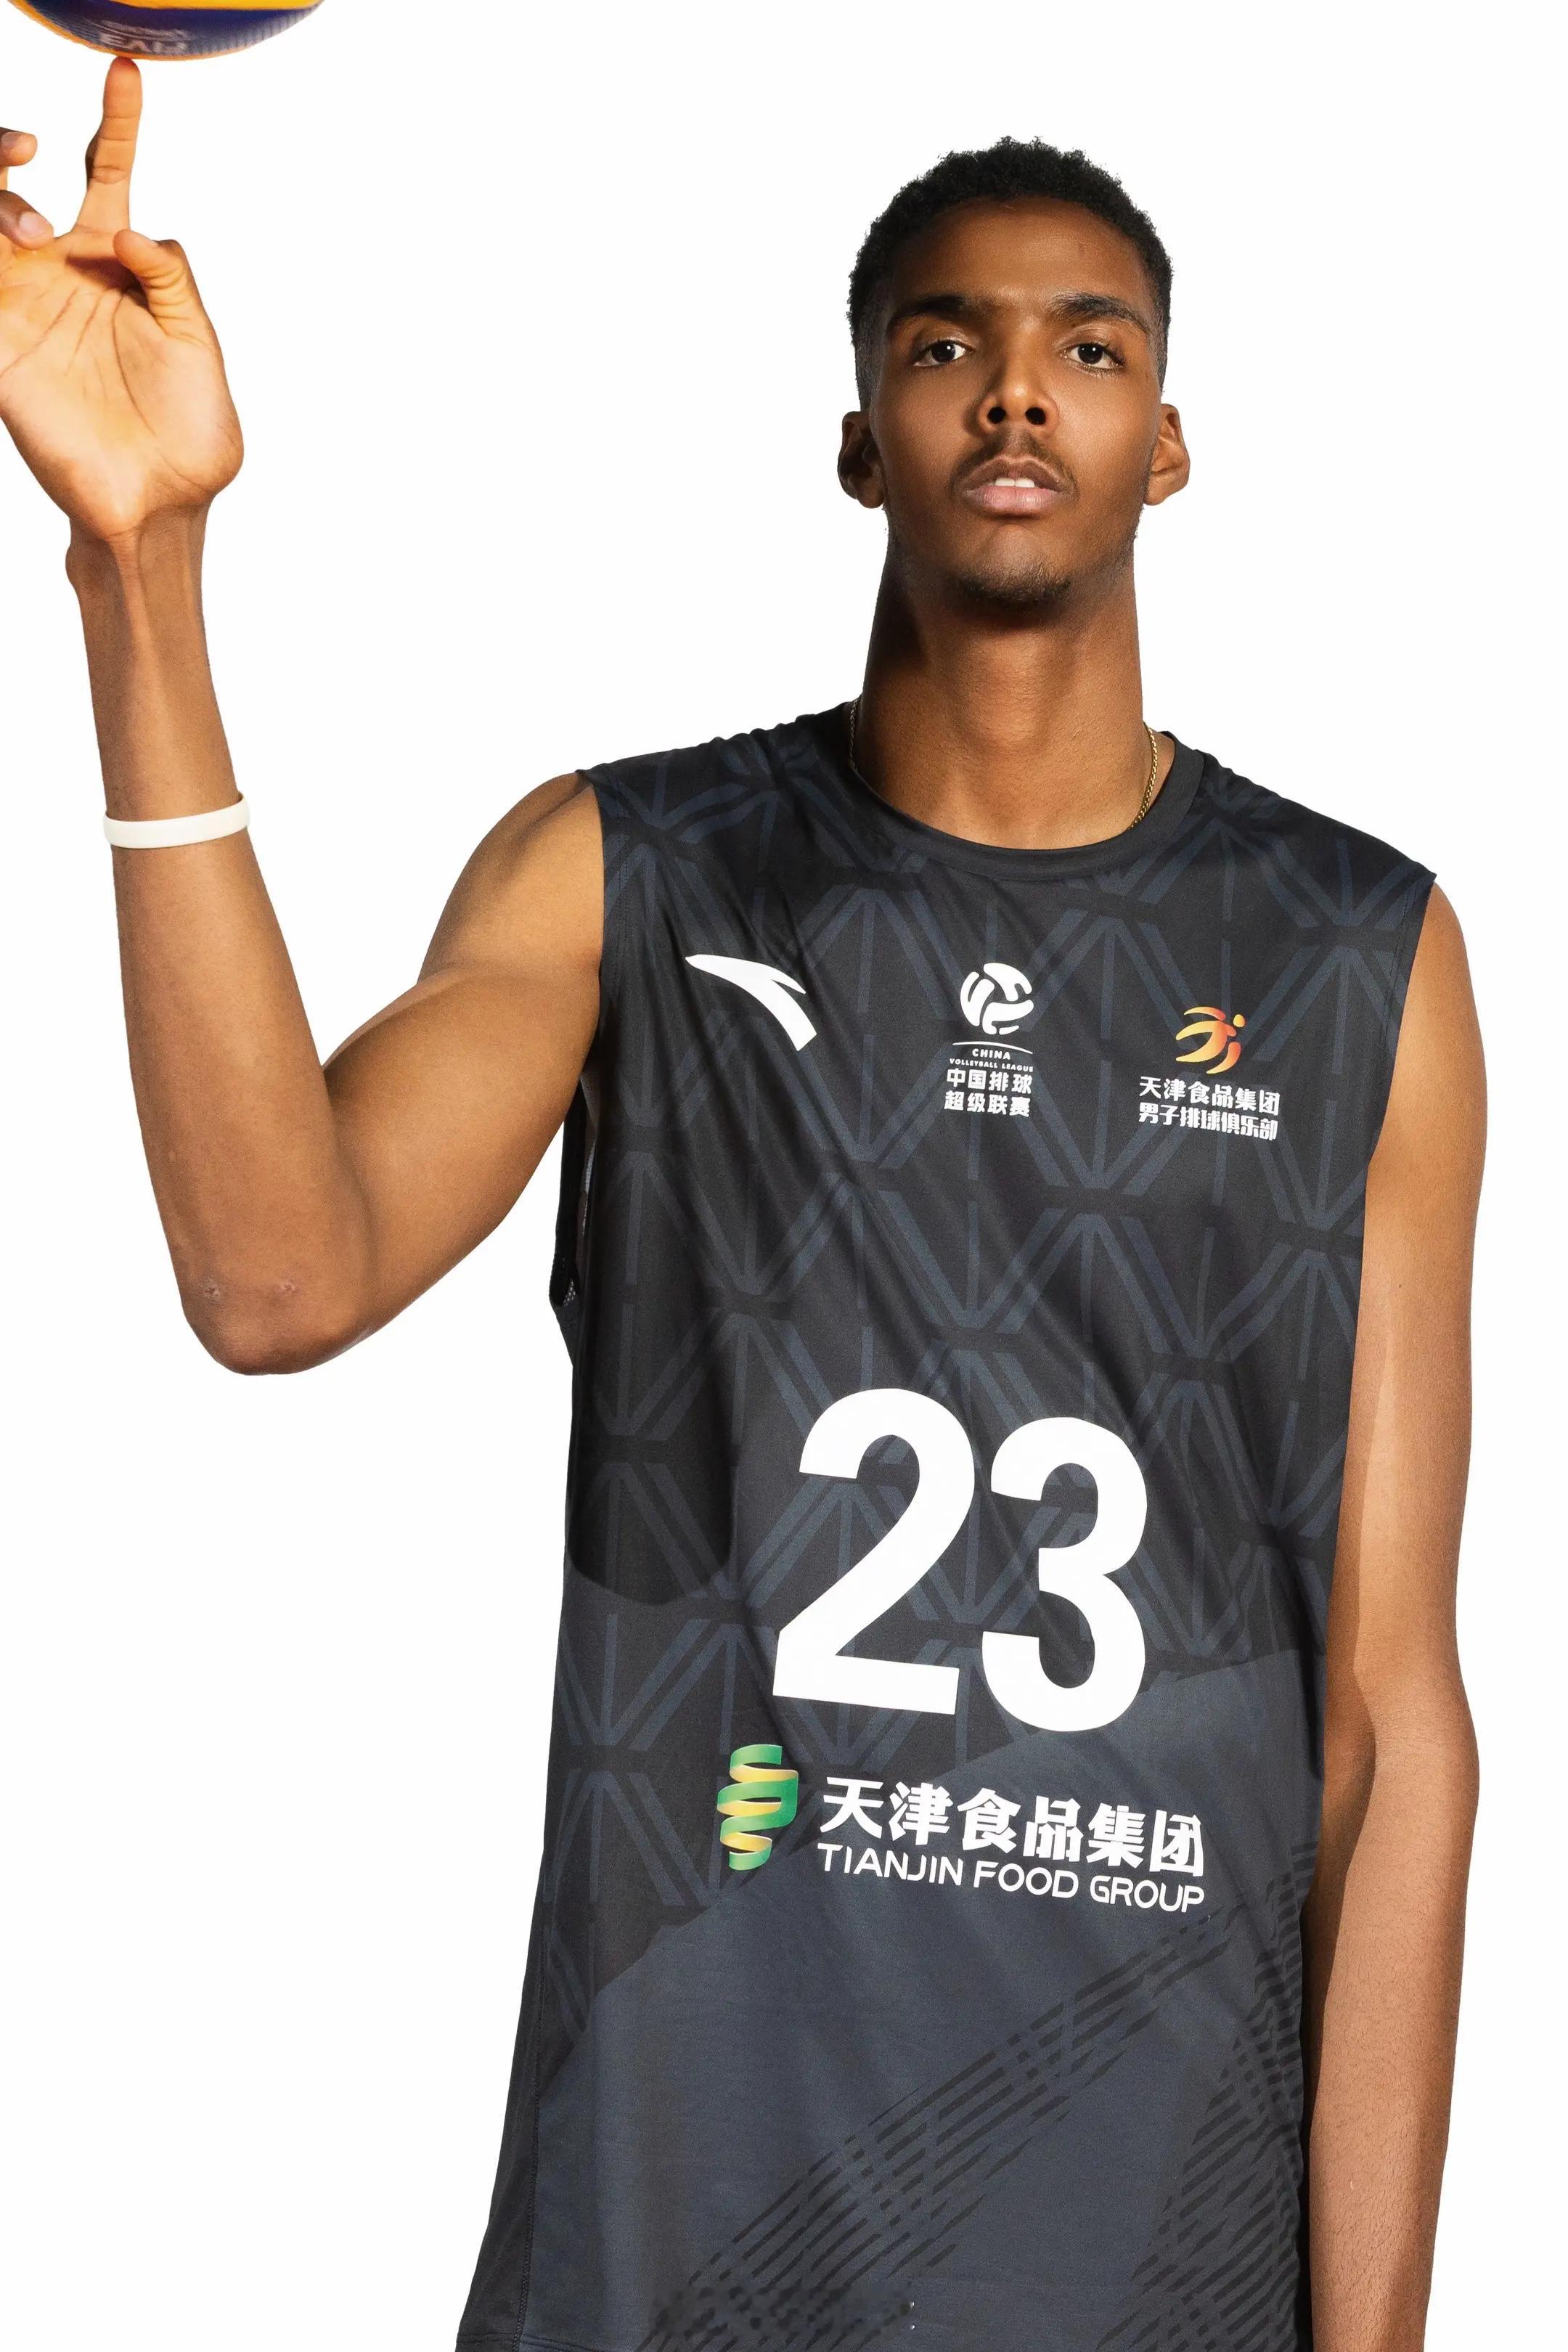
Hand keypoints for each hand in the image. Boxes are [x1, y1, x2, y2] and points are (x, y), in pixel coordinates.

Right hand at [0, 57, 241, 545]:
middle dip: (5, 142)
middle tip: (32, 148)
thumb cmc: (190, 434)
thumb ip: (173, 280)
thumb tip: (137, 232)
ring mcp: (20, 307)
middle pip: (10, 179)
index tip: (126, 72)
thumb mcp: (198, 345)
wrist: (163, 505)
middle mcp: (59, 273)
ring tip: (31, 228)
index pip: (105, 173)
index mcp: (115, 264)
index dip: (115, 122)